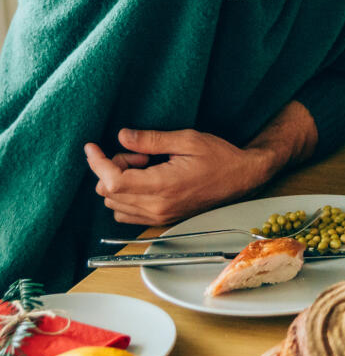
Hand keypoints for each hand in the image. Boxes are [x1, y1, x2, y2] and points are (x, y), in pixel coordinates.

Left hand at [84, 128, 278, 224]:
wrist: (242, 178)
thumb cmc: (220, 156)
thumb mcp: (187, 139)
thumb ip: (152, 139)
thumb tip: (121, 136)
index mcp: (163, 185)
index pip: (113, 180)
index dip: (97, 163)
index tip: (92, 147)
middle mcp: (157, 206)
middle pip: (108, 192)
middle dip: (113, 168)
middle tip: (141, 153)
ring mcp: (158, 216)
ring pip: (113, 204)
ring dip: (119, 183)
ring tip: (145, 167)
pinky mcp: (161, 219)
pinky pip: (126, 213)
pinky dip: (125, 196)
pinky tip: (144, 181)